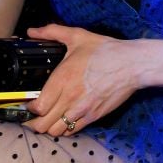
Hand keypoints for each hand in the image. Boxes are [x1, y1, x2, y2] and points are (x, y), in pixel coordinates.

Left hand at [22, 24, 143, 136]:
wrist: (133, 64)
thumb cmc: (105, 50)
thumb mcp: (78, 36)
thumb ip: (52, 32)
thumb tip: (32, 31)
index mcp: (62, 79)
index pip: (37, 107)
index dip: (29, 108)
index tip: (30, 103)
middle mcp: (70, 98)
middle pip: (42, 124)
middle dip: (34, 121)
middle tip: (35, 115)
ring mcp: (82, 110)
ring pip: (56, 132)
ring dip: (49, 127)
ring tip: (49, 119)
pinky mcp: (94, 116)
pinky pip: (72, 132)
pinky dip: (65, 129)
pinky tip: (65, 120)